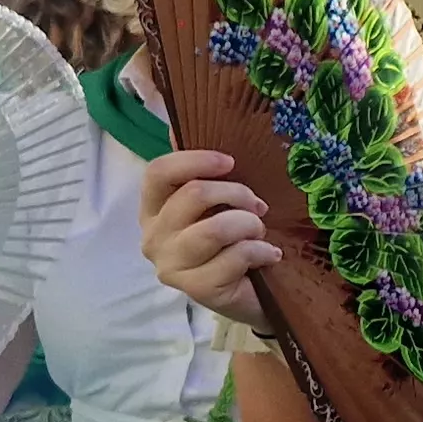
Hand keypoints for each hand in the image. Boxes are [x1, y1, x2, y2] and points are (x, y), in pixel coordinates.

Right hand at [139, 149, 277, 332]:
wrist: (253, 296)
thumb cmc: (233, 242)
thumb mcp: (220, 203)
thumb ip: (201, 171)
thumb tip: (177, 125)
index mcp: (153, 210)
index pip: (158, 173)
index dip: (195, 160)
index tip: (229, 162)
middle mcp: (153, 238)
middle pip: (194, 195)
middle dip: (236, 193)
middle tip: (258, 206)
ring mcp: (171, 266)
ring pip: (215, 227)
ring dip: (249, 224)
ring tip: (260, 232)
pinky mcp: (196, 289)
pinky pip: (236, 256)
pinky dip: (261, 250)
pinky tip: (269, 255)